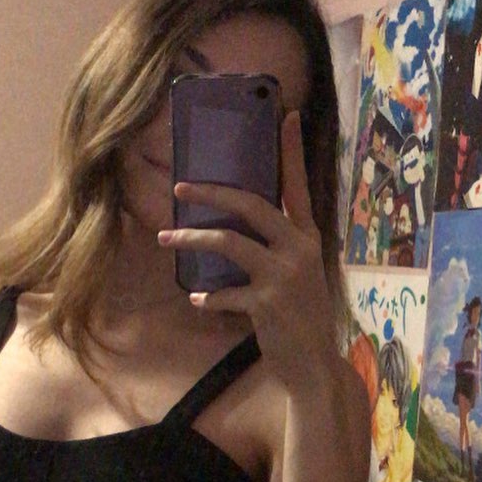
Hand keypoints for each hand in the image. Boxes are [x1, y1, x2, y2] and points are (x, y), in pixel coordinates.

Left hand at [157, 111, 336, 396]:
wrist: (314, 366)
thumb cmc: (301, 321)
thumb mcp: (299, 278)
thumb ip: (278, 252)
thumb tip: (241, 232)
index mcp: (307, 238)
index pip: (298, 186)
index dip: (291, 151)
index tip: (286, 115)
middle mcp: (299, 250)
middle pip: (251, 204)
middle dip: (212, 192)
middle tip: (181, 186)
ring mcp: (284, 276)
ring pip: (229, 241)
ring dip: (193, 237)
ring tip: (167, 237)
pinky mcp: (267, 304)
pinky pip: (226, 293)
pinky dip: (209, 297)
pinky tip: (199, 302)